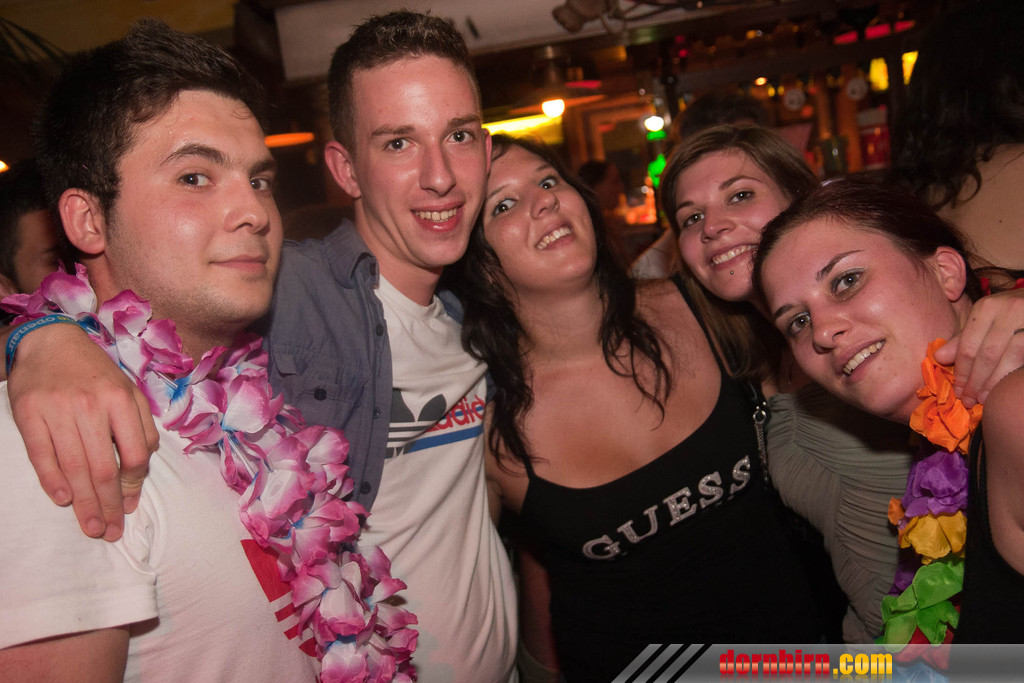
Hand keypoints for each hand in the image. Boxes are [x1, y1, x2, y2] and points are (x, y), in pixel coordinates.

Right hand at [8, 323, 158, 540]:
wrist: (50, 342)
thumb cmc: (95, 372)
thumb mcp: (128, 390)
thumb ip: (141, 425)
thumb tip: (142, 466)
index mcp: (121, 400)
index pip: (134, 454)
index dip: (134, 484)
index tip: (130, 505)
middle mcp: (90, 405)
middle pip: (103, 467)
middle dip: (109, 505)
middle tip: (111, 532)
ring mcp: (58, 410)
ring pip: (74, 467)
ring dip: (83, 503)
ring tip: (92, 527)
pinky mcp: (29, 414)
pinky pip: (41, 455)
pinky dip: (52, 480)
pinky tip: (63, 499)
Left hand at [935, 287, 1023, 407]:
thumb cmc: (1012, 315)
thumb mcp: (986, 321)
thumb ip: (963, 340)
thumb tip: (938, 358)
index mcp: (986, 308)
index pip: (968, 346)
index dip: (961, 371)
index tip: (957, 390)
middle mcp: (1007, 310)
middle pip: (986, 354)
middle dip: (975, 381)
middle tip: (968, 400)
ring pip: (1008, 358)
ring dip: (993, 383)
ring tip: (983, 399)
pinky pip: (1023, 358)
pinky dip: (1010, 375)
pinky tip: (1003, 388)